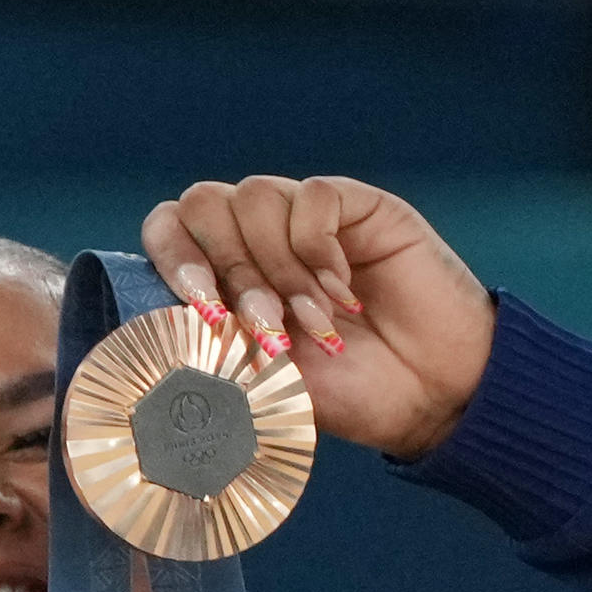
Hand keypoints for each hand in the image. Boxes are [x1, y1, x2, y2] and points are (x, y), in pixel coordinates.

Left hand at [144, 176, 493, 460]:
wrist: (429, 396)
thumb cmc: (346, 394)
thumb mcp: (261, 383)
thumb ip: (212, 348)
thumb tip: (162, 332)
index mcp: (225, 276)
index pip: (167, 228)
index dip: (171, 260)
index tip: (202, 313)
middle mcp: (259, 238)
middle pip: (202, 201)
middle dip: (224, 268)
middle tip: (264, 327)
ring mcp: (306, 218)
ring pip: (255, 196)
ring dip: (276, 269)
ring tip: (313, 322)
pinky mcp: (357, 205)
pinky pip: (313, 197)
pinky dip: (319, 251)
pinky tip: (343, 295)